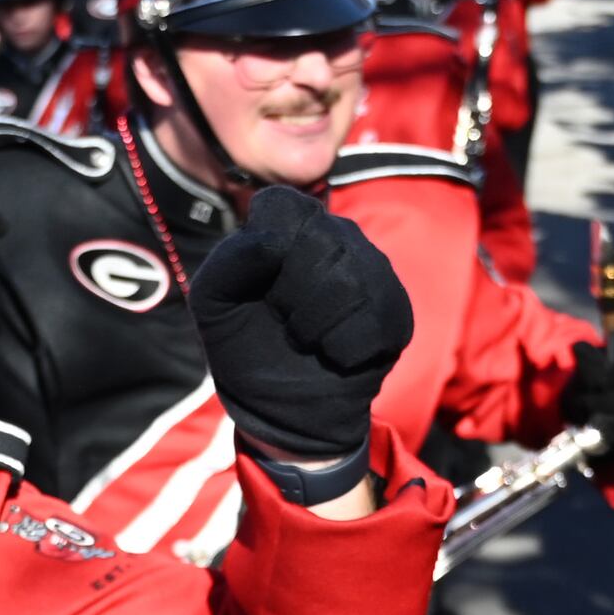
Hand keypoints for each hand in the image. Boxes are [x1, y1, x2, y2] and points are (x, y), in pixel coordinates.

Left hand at [190, 185, 412, 475]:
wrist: (280, 410)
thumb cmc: (245, 347)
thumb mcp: (216, 302)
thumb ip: (231, 260)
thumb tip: (272, 242)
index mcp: (292, 225)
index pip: (284, 204)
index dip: (265, 247)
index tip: (259, 284)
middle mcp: (339, 236)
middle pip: (321, 239)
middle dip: (289, 294)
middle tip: (284, 321)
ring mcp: (375, 273)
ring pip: (351, 280)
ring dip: (312, 326)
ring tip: (306, 340)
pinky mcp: (397, 314)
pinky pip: (373, 321)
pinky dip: (340, 349)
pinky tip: (334, 356)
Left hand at [562, 339, 613, 451]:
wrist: (613, 401)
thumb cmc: (602, 376)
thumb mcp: (591, 363)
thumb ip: (585, 356)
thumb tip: (578, 348)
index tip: (599, 383)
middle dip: (607, 402)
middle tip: (586, 404)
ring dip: (611, 421)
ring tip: (593, 420)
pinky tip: (605, 430)